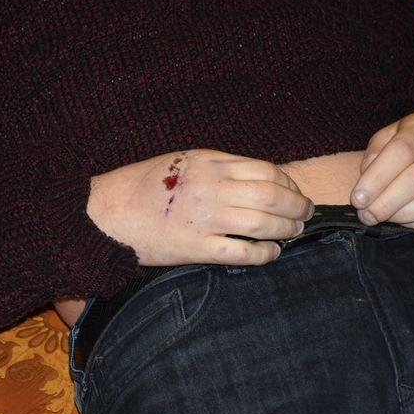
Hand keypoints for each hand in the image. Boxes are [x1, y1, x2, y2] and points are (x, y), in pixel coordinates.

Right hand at [87, 149, 314, 265]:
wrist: (107, 212)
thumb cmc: (143, 185)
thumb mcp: (181, 160)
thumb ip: (219, 166)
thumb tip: (258, 178)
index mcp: (208, 161)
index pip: (264, 170)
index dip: (288, 183)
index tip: (295, 191)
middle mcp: (211, 187)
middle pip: (272, 196)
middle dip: (297, 206)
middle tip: (305, 214)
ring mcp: (205, 218)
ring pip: (263, 224)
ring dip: (286, 229)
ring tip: (293, 232)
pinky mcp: (196, 248)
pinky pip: (243, 253)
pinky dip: (265, 254)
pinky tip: (272, 253)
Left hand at [350, 106, 413, 227]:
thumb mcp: (391, 133)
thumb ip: (374, 154)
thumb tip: (365, 185)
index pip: (400, 152)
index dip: (376, 179)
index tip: (357, 199)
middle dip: (385, 203)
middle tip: (365, 215)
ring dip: (403, 216)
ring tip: (382, 218)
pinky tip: (403, 220)